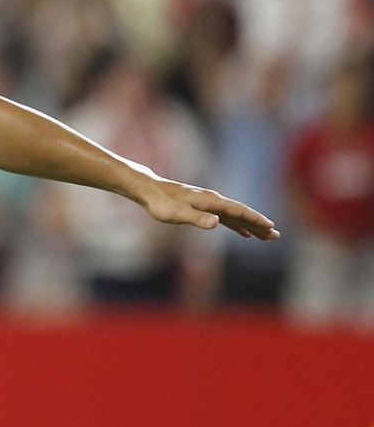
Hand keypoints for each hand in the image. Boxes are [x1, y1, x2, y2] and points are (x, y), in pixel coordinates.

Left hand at [133, 171, 279, 239]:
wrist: (149, 190)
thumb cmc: (161, 203)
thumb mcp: (177, 213)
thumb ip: (197, 218)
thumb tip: (217, 222)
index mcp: (211, 201)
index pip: (239, 211)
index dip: (255, 219)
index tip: (271, 228)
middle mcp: (214, 200)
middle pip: (242, 213)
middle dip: (259, 225)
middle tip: (276, 236)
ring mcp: (209, 203)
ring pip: (236, 216)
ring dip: (251, 226)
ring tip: (266, 236)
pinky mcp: (203, 207)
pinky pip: (226, 217)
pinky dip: (237, 225)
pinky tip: (243, 233)